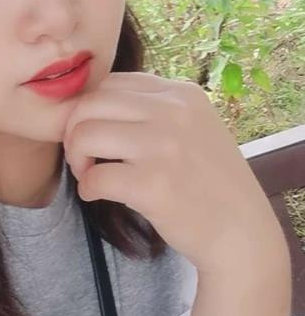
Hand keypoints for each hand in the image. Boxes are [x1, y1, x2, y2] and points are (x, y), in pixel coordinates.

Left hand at [62, 72, 288, 276]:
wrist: (242, 231)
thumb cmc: (208, 182)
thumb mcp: (194, 127)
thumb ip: (154, 110)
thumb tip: (93, 106)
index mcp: (181, 94)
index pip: (111, 83)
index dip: (90, 110)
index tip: (95, 135)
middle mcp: (173, 112)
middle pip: (90, 104)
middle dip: (74, 131)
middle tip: (83, 158)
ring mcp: (164, 147)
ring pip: (85, 135)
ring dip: (76, 158)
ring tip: (88, 174)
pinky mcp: (153, 184)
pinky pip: (94, 177)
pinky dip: (86, 188)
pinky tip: (96, 195)